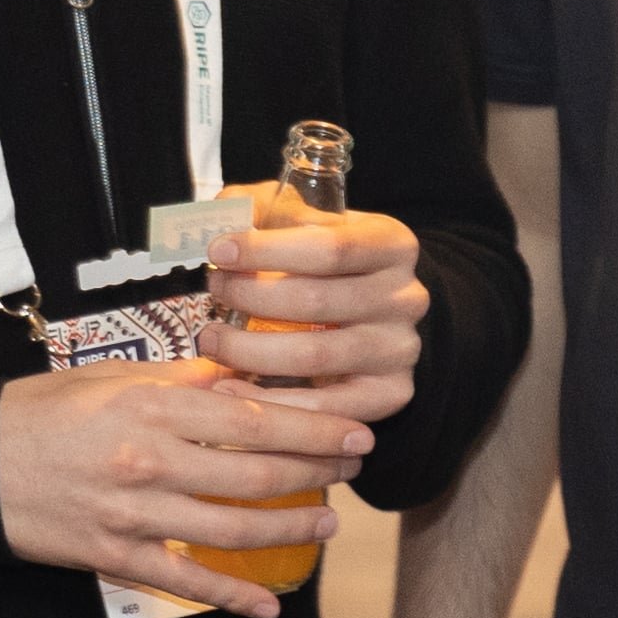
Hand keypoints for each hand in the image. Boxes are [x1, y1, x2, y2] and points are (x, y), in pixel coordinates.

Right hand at [0, 359, 372, 617]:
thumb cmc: (41, 411)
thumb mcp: (111, 376)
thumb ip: (180, 381)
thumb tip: (242, 377)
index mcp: (150, 406)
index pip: (253, 417)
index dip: (313, 426)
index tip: (354, 428)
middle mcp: (149, 461)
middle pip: (255, 473)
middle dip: (316, 471)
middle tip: (354, 467)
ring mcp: (135, 515)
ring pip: (232, 529)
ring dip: (289, 529)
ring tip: (327, 523)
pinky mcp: (117, 556)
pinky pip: (185, 582)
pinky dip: (230, 598)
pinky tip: (268, 607)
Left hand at [203, 205, 427, 426]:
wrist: (374, 314)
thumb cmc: (324, 263)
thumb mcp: (303, 222)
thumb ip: (261, 209)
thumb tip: (219, 214)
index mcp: (391, 244)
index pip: (329, 246)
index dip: (268, 250)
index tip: (218, 251)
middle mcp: (405, 297)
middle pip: (316, 301)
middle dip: (250, 297)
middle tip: (211, 294)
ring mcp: (400, 348)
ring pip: (316, 355)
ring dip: (251, 351)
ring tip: (212, 341)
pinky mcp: (391, 393)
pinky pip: (328, 408)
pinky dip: (275, 402)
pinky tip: (233, 390)